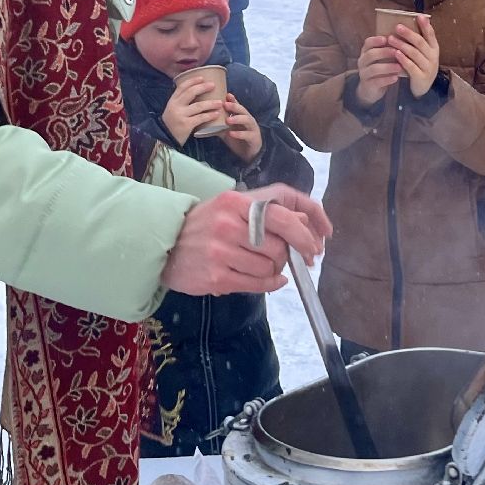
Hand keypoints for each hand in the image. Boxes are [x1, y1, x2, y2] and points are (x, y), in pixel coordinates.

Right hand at [160, 185, 331, 296]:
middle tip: (294, 258)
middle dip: (293, 253)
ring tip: (261, 264)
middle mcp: (229, 223)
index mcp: (236, 201)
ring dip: (275, 269)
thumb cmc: (205, 225)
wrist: (163, 245)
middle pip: (280, 243)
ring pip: (271, 265)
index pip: (283, 210)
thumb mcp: (233, 208)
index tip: (321, 239)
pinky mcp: (217, 276)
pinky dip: (270, 284)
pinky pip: (258, 284)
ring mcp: (221, 251)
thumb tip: (308, 222)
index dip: (307, 226)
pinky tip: (268, 279)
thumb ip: (268, 211)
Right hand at [161, 75, 224, 144]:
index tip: (202, 77)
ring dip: (211, 103)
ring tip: (220, 102)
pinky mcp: (186, 124)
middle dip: (203, 87)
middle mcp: (175, 106)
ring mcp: (180, 115)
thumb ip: (181, 102)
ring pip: (198, 106)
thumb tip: (195, 93)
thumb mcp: (172, 110)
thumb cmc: (172, 124)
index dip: (192, 81)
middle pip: (191, 93)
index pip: (182, 87)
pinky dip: (210, 115)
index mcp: (172, 101)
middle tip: (213, 85)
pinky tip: (217, 114)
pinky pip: (200, 118)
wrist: (165, 140)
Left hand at [221, 93, 262, 162]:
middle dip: (234, 106)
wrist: (249, 153)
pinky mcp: (254, 138)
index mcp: (242, 116)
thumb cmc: (238, 138)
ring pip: (247, 120)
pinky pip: (247, 135)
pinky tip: (231, 133)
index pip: (237, 105)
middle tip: (225, 104)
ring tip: (228, 120)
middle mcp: (248, 120)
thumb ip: (218, 124)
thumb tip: (202, 120)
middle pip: (243, 110)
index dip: (233, 100)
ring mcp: (252, 128)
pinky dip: (239, 134)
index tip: (226, 95)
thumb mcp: (227, 129)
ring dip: (237, 119)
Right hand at [355, 34, 403, 106]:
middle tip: (397, 51)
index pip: (368, 43)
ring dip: (387, 67)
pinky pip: (376, 81)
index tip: (387, 38)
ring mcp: (364, 74)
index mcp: (366, 52)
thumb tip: (404, 36)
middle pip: (370, 54)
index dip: (376, 40)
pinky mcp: (368, 85)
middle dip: (384, 52)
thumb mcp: (382, 58)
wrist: (370, 88)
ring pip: (373, 69)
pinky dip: (387, 79)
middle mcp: (362, 61)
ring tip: (399, 67)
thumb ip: (389, 49)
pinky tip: (396, 78)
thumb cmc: (380, 68)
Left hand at [389, 16, 440, 96]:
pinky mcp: (421, 77)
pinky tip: (396, 53)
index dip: (425, 26)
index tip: (419, 16)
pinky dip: (403, 59)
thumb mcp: (423, 53)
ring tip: (391, 39)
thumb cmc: (420, 65)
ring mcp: (428, 68)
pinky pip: (411, 66)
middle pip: (420, 43)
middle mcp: (433, 57)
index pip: (431, 35)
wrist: (422, 88)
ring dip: (402, 45)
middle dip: (408, 34)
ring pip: (414, 53)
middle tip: (397, 27)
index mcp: (434, 48)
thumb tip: (410, 23)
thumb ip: (418, 41)